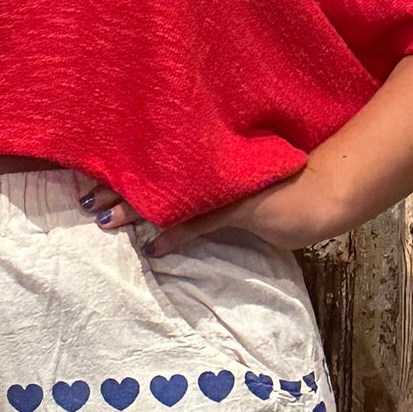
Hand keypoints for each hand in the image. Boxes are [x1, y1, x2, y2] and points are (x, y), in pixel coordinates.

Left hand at [74, 165, 347, 257]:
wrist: (330, 191)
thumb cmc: (288, 190)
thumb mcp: (242, 187)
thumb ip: (209, 195)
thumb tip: (177, 212)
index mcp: (211, 162)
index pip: (160, 163)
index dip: (127, 168)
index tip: (95, 171)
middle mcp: (214, 170)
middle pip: (155, 175)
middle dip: (117, 185)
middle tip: (82, 193)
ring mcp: (228, 187)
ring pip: (170, 197)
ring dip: (135, 209)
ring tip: (103, 218)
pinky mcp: (243, 207)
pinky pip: (202, 224)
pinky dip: (176, 236)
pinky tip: (154, 249)